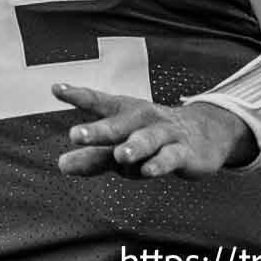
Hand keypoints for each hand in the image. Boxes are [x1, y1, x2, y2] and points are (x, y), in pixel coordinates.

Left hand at [53, 82, 256, 179]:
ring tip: (120, 156)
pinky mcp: (183, 152)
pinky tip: (148, 170)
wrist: (204, 134)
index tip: (56, 89)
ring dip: (132, 147)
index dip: (77, 95)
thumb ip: (94, 155)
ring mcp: (163, 134)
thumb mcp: (122, 144)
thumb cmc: (152, 137)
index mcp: (123, 112)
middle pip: (116, 124)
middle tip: (73, 135)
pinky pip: (169, 158)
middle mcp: (141, 119)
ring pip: (145, 140)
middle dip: (96, 131)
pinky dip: (159, 164)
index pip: (98, 101)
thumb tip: (62, 166)